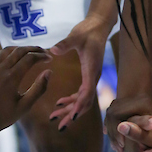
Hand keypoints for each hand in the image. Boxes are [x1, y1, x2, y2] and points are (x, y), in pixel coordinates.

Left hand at [0, 45, 50, 151]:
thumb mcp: (25, 105)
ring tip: (28, 53)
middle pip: (19, 51)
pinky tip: (10, 57)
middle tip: (42, 51)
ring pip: (6, 50)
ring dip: (19, 49)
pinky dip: (4, 53)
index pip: (30, 58)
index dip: (41, 56)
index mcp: (11, 78)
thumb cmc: (4, 116)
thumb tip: (49, 71)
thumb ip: (39, 88)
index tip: (49, 58)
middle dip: (33, 49)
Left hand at [48, 15, 109, 129]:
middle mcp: (93, 77)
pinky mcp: (88, 75)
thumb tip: (52, 50)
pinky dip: (71, 100)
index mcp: (91, 70)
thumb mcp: (75, 36)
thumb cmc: (87, 30)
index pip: (87, 93)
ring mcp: (91, 77)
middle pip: (85, 102)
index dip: (79, 106)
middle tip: (60, 126)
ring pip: (82, 100)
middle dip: (73, 114)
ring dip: (70, 110)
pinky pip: (81, 93)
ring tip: (55, 117)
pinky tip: (59, 103)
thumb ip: (65, 44)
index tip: (72, 117)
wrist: (98, 26)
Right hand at [104, 94, 151, 151]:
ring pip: (111, 114)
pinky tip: (118, 141)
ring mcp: (130, 100)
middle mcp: (134, 97)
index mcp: (142, 101)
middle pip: (111, 113)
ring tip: (119, 148)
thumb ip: (139, 131)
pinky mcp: (127, 105)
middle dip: (113, 133)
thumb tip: (120, 125)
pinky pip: (114, 115)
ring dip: (112, 131)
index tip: (122, 148)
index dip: (116, 132)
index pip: (116, 115)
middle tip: (119, 150)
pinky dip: (113, 127)